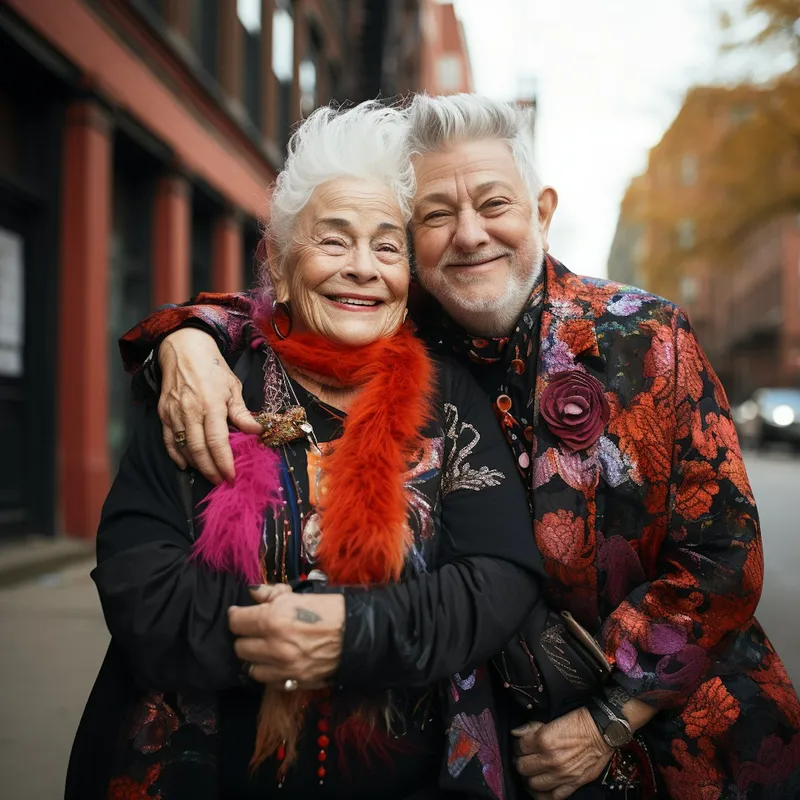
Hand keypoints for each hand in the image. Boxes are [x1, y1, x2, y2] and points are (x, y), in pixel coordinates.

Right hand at [157, 328, 262, 482]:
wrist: (184, 351)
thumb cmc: (213, 369)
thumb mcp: (233, 388)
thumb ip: (242, 413)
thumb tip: (258, 432)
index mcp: (211, 405)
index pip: (217, 441)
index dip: (224, 461)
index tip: (231, 476)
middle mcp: (190, 411)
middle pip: (198, 449)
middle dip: (210, 469)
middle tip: (220, 481)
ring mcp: (174, 413)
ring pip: (183, 447)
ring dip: (196, 465)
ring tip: (208, 474)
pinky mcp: (163, 414)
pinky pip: (168, 440)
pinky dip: (176, 455)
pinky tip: (185, 465)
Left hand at [228, 591, 344, 686]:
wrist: (359, 635)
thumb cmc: (331, 610)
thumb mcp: (301, 595)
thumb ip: (272, 594)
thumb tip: (253, 593)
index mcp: (273, 620)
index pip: (236, 622)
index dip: (237, 615)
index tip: (241, 613)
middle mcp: (273, 647)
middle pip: (240, 647)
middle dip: (246, 636)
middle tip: (257, 630)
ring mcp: (283, 668)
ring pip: (251, 667)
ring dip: (256, 657)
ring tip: (267, 648)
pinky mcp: (294, 682)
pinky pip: (269, 681)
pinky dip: (271, 672)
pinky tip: (280, 662)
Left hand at [512, 707, 611, 798]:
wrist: (603, 731)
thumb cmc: (580, 722)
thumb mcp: (552, 719)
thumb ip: (532, 728)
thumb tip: (516, 733)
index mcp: (544, 740)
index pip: (519, 747)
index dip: (517, 745)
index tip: (519, 745)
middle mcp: (551, 760)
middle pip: (522, 767)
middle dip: (520, 761)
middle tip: (522, 758)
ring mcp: (562, 775)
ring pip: (533, 784)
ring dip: (529, 777)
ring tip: (530, 772)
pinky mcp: (573, 784)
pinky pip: (552, 797)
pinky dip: (543, 794)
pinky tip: (540, 787)